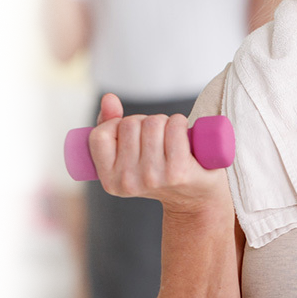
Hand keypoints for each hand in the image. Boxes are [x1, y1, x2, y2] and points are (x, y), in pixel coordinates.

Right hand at [89, 93, 228, 212]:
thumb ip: (110, 127)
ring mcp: (153, 177)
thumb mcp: (129, 157)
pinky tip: (185, 134)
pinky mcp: (178, 171)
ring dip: (165, 121)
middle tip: (158, 138)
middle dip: (145, 122)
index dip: (116, 124)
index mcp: (109, 181)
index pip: (100, 135)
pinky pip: (175, 127)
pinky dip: (180, 122)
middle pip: (130, 124)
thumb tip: (109, 98)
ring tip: (171, 137)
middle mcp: (128, 181)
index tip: (133, 133)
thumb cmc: (160, 171)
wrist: (196, 198)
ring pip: (153, 123)